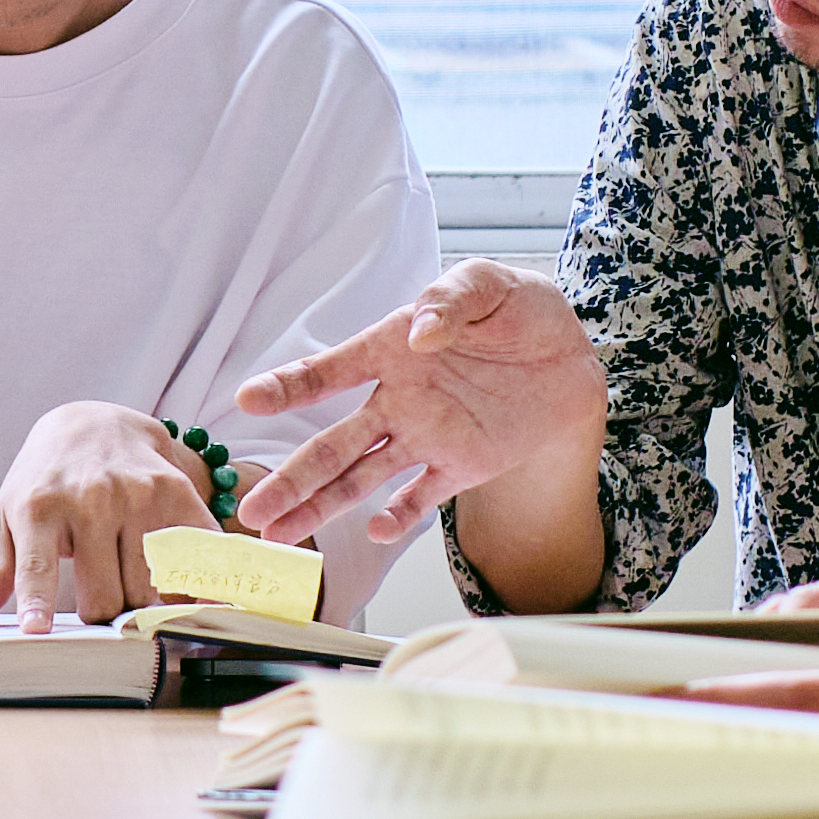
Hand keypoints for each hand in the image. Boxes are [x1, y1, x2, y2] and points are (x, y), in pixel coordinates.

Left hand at [0, 402, 212, 625]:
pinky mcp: (176, 491)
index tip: (37, 631)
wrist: (96, 424)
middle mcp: (89, 498)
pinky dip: (189, 582)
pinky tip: (177, 581)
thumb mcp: (8, 519)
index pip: (38, 566)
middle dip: (103, 612)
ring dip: (141, 599)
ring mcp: (137, 494)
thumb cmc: (44, 483)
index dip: (38, 602)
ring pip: (148, 589)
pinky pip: (190, 560)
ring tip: (130, 577)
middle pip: (105, 597)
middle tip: (99, 596)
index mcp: (39, 507)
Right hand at [233, 261, 607, 550]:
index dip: (286, 386)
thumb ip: (450, 300)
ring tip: (279, 534)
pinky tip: (376, 530)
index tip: (249, 401)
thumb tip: (420, 335)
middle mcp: (396, 400)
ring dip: (320, 505)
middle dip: (291, 478)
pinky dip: (397, 516)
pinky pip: (419, 498)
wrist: (570, 357)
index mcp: (389, 349)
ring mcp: (423, 437)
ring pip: (359, 478)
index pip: (328, 372)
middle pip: (332, 444)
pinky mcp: (457, 466)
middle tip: (250, 509)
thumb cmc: (519, 310)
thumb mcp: (489, 284)